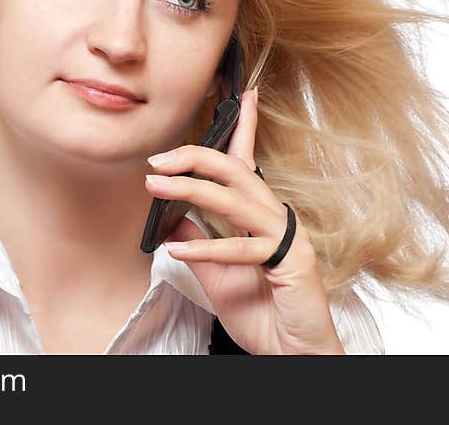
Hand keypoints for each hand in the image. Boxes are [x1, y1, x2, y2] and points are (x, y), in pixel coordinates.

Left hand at [144, 88, 344, 354]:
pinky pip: (245, 248)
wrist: (292, 353)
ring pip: (238, 200)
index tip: (243, 94)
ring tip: (156, 186)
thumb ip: (198, 243)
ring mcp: (287, 238)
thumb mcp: (217, 274)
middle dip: (197, 157)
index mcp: (261, 216)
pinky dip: (209, 247)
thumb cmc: (261, 313)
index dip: (245, 127)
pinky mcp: (291, 262)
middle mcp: (276, 218)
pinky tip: (180, 249)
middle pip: (238, 172)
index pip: (248, 164)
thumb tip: (169, 220)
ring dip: (192, 191)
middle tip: (158, 159)